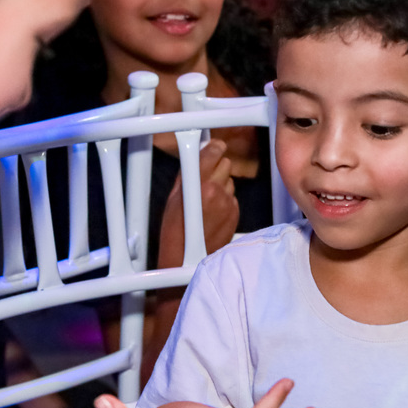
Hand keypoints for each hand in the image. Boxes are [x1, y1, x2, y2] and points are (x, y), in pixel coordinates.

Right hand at [157, 139, 240, 267]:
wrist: (187, 261)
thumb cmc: (174, 232)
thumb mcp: (172, 199)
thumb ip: (187, 175)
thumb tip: (198, 156)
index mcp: (198, 184)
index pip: (213, 151)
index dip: (214, 147)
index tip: (213, 147)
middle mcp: (216, 191)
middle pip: (226, 163)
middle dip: (217, 167)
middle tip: (205, 178)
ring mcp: (228, 202)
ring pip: (231, 180)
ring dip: (221, 184)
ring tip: (206, 200)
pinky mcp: (235, 213)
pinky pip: (233, 197)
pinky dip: (226, 200)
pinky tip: (213, 212)